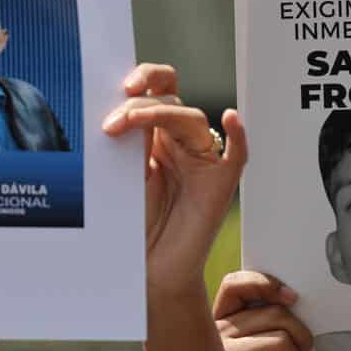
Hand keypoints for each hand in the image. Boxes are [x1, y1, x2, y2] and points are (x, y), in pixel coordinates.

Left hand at [100, 63, 246, 294]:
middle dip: (140, 104)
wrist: (150, 271)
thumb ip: (128, 144)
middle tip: (112, 123)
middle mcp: (181, 144)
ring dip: (159, 114)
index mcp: (157, 137)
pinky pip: (237, 156)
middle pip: (172, 99)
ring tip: (125, 125)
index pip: (159, 89)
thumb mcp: (123, 177)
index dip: (145, 78)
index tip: (121, 87)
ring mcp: (202, 163)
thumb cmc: (135, 227)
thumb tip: (122, 108)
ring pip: (193, 121)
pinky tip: (231, 118)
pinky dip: (238, 136)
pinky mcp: (220, 185)